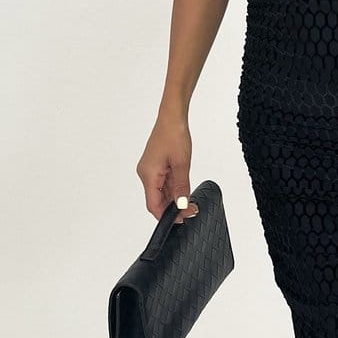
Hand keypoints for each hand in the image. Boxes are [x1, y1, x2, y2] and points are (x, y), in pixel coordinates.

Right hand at [137, 108, 199, 223]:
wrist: (172, 117)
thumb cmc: (174, 135)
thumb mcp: (182, 164)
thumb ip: (181, 187)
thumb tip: (181, 205)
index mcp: (148, 175)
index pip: (153, 205)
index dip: (166, 216)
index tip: (181, 220)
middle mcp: (145, 174)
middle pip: (156, 200)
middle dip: (173, 208)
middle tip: (191, 211)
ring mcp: (150, 170)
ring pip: (161, 192)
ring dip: (174, 199)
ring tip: (190, 202)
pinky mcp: (155, 166)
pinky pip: (163, 183)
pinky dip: (173, 189)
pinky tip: (184, 190)